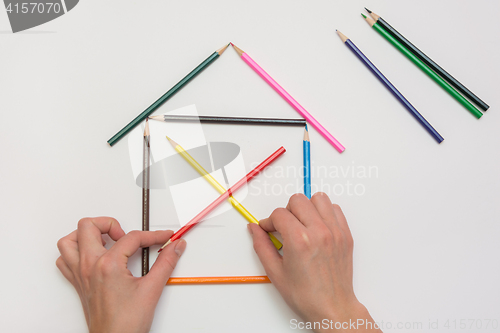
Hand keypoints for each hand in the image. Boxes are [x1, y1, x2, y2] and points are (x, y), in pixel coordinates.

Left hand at [56, 217, 186, 332]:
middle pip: (89, 226)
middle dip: (110, 224)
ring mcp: (80, 274)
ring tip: (106, 239)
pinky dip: (76, 252)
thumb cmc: (127, 323)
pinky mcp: (78, 283)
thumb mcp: (152, 289)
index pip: (132, 237)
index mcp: (108, 265)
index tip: (164, 238)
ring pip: (69, 241)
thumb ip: (166, 262)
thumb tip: (175, 246)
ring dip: (86, 235)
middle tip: (127, 236)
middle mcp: (89, 266)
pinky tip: (93, 255)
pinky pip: (65, 260)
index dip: (153, 235)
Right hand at [248, 193, 380, 331]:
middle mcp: (319, 232)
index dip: (269, 221)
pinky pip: (335, 209)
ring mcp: (335, 232)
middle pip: (298, 200)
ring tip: (302, 223)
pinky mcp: (346, 235)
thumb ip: (262, 245)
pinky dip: (324, 213)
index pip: (279, 214)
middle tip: (285, 227)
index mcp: (299, 241)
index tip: (268, 229)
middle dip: (287, 211)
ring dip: (307, 207)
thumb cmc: (306, 295)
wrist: (332, 307)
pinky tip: (316, 226)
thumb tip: (254, 229)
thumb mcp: (275, 272)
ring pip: (318, 199)